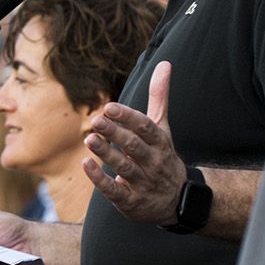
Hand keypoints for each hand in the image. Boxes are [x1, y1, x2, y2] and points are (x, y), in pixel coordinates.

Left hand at [84, 60, 186, 225]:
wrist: (178, 200)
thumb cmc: (163, 156)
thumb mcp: (163, 127)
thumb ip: (159, 97)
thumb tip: (165, 63)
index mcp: (160, 142)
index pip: (145, 127)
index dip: (128, 117)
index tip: (110, 107)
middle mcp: (153, 162)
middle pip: (134, 146)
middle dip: (116, 133)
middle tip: (96, 121)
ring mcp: (143, 183)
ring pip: (124, 167)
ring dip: (106, 154)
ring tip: (89, 139)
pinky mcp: (131, 201)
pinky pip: (115, 190)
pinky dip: (100, 179)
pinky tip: (86, 164)